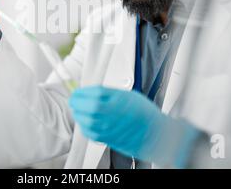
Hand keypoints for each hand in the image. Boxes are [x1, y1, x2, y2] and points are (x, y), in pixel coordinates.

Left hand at [69, 86, 200, 167]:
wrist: (156, 133)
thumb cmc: (144, 113)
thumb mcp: (127, 95)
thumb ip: (107, 93)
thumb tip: (90, 92)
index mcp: (116, 101)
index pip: (91, 94)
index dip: (80, 92)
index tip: (77, 91)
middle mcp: (111, 115)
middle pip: (84, 107)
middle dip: (76, 102)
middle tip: (74, 99)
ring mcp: (108, 128)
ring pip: (84, 121)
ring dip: (78, 114)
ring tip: (78, 110)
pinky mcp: (107, 139)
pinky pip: (89, 133)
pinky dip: (84, 126)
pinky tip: (86, 122)